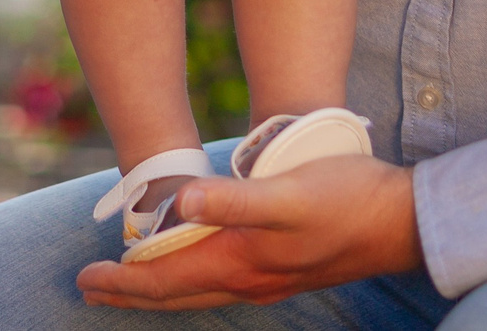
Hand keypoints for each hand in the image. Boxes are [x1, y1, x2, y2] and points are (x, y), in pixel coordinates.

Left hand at [77, 156, 421, 310]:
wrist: (401, 221)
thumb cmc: (345, 198)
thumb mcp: (285, 193)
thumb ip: (231, 200)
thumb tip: (177, 204)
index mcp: (239, 262)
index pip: (165, 280)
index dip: (123, 280)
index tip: (84, 277)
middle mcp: (249, 280)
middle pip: (175, 293)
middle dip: (130, 291)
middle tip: (89, 288)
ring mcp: (268, 280)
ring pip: (198, 292)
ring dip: (159, 289)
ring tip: (131, 282)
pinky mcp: (285, 271)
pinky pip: (221, 285)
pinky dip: (192, 281)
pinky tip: (196, 269)